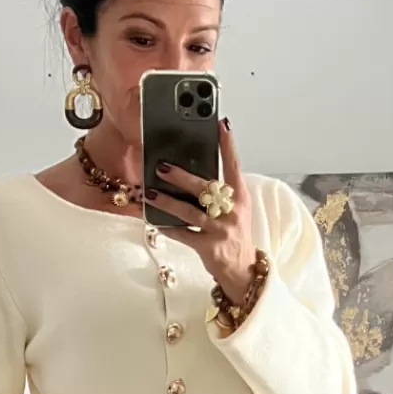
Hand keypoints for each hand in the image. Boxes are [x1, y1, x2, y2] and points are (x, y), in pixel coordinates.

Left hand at [146, 118, 258, 301]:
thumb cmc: (234, 234)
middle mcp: (232, 211)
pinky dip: (169, 228)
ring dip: (167, 202)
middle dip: (182, 177)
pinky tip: (155, 222)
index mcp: (240, 197)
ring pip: (189, 212)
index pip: (234, 165)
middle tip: (161, 167)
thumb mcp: (236, 209)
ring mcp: (220, 230)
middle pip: (205, 188)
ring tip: (150, 193)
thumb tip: (192, 171)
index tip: (220, 124)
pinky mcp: (208, 247)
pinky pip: (184, 234)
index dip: (228, 144)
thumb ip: (221, 191)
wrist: (242, 269)